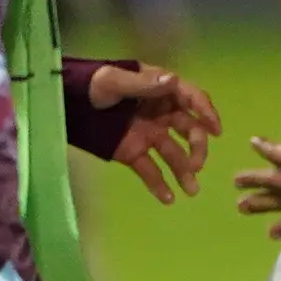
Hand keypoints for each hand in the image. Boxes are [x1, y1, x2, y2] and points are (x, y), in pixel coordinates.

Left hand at [88, 60, 221, 203]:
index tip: (216, 130)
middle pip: (189, 130)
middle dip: (198, 147)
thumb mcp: (112, 80)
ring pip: (174, 154)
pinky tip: (168, 199)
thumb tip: (173, 81)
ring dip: (184, 171)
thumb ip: (142, 84)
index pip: (190, 99)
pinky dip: (159, 185)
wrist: (63, 105)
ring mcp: (148, 134)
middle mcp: (160, 114)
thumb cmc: (89, 85)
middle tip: (197, 165)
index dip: (206, 112)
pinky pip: (150, 170)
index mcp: (159, 91)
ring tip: (191, 190)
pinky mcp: (133, 152)